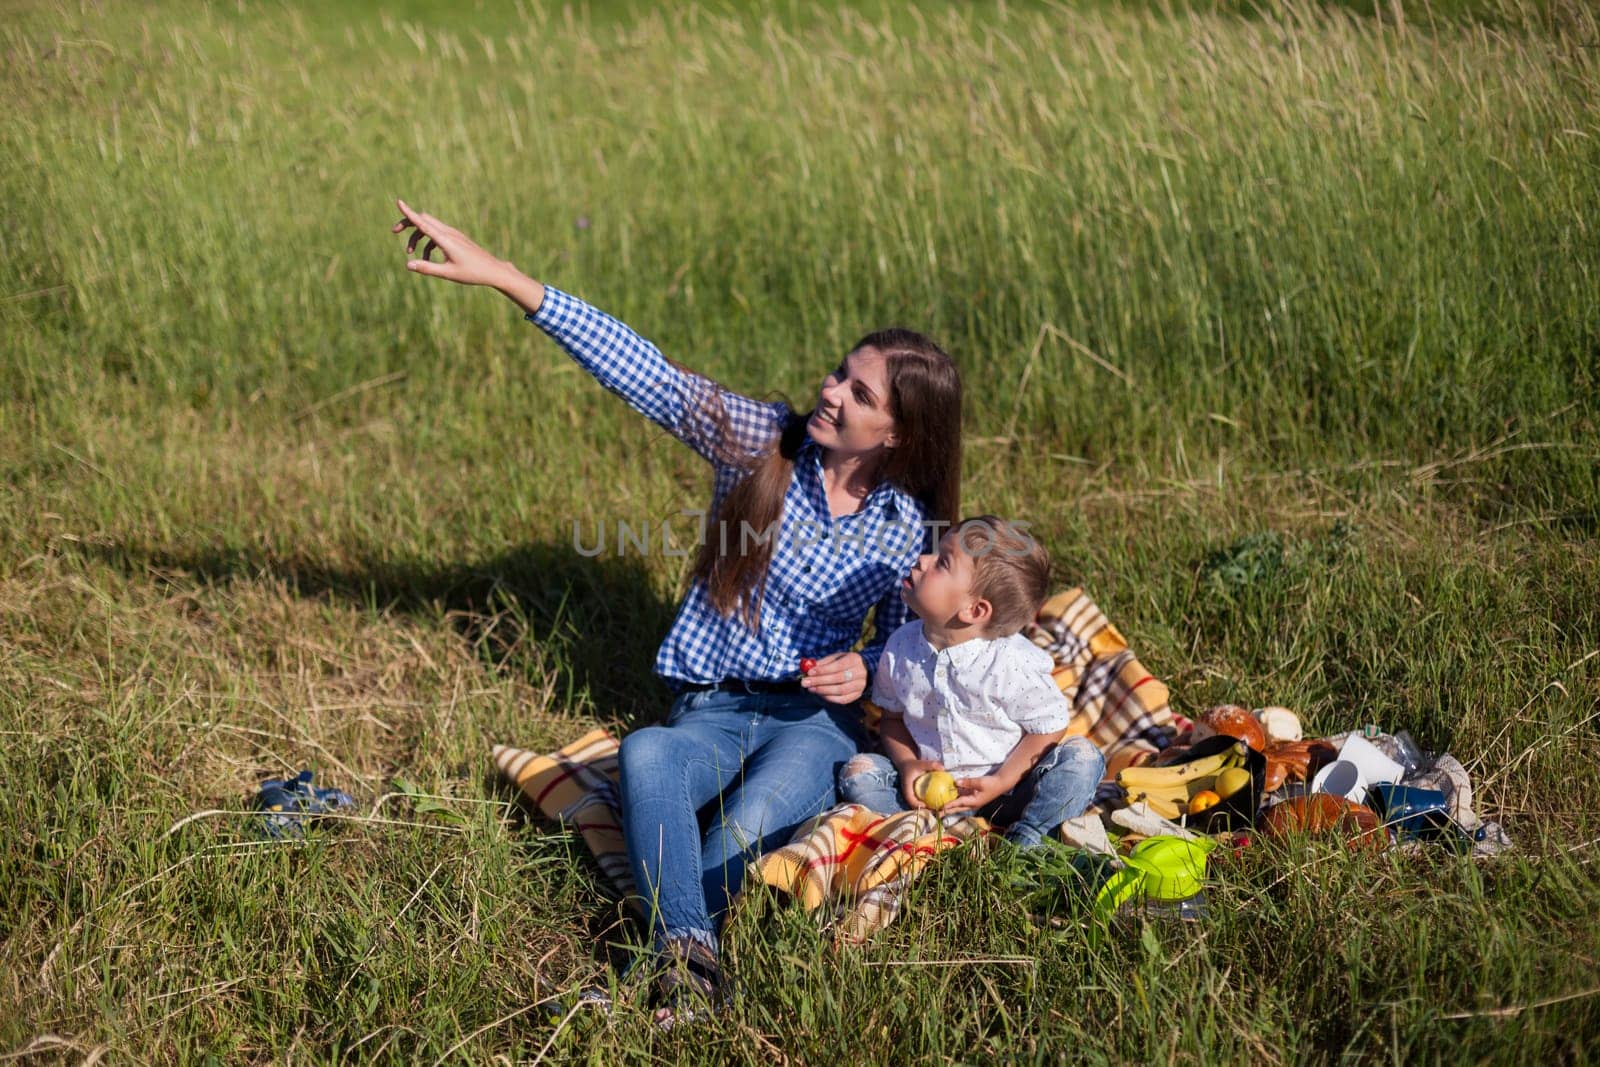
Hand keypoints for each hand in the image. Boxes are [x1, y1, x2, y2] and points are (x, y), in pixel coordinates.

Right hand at [391, 199, 522, 290]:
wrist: (493, 270)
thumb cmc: (472, 273)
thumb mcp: (448, 274)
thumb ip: (427, 268)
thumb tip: (408, 264)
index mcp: (445, 239)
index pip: (423, 223)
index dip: (409, 212)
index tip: (398, 202)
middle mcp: (448, 233)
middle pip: (423, 219)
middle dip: (408, 224)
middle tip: (394, 231)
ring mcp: (453, 234)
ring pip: (429, 226)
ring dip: (417, 237)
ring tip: (411, 254)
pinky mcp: (456, 238)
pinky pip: (437, 234)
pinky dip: (428, 243)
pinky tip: (428, 259)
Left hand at [798, 651, 866, 704]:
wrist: (863, 670)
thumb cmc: (845, 662)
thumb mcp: (836, 658)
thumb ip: (823, 663)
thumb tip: (808, 668)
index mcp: (854, 660)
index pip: (838, 666)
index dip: (823, 670)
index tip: (809, 672)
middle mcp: (860, 673)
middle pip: (838, 679)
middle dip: (819, 681)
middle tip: (805, 683)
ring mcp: (860, 685)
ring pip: (840, 690)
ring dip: (823, 690)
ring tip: (811, 688)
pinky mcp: (857, 695)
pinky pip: (843, 700)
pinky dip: (830, 698)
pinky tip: (820, 694)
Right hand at [898, 759, 946, 809]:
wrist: (906, 765)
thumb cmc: (913, 764)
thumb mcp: (921, 763)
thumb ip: (931, 765)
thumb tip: (943, 768)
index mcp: (907, 788)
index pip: (910, 799)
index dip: (916, 804)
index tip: (925, 805)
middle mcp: (908, 794)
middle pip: (913, 806)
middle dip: (923, 811)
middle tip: (934, 811)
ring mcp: (911, 795)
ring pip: (917, 806)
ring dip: (926, 810)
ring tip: (937, 811)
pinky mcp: (914, 795)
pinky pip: (920, 802)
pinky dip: (928, 804)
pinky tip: (938, 804)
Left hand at [940, 774, 1013, 814]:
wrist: (1000, 784)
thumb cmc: (991, 784)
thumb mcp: (979, 782)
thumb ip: (967, 782)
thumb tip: (955, 782)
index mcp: (974, 802)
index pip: (959, 803)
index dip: (950, 805)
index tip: (941, 807)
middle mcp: (972, 804)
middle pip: (956, 808)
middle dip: (946, 811)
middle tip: (936, 814)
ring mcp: (972, 802)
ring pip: (958, 806)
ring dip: (949, 807)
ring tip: (939, 809)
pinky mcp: (972, 798)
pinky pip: (961, 800)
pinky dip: (954, 801)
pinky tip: (947, 798)